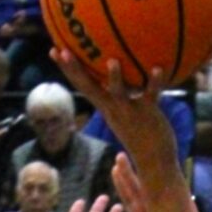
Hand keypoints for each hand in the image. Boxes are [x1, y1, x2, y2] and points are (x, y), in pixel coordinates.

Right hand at [50, 55, 179, 186]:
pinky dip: (155, 82)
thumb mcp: (122, 112)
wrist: (153, 160)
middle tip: (63, 51)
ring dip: (115, 78)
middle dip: (75, 70)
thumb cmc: (139, 133)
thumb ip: (117, 92)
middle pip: (90, 87)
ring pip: (119, 93)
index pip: (81, 85)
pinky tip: (158, 68)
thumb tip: (115, 68)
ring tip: (112, 61)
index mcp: (105, 106)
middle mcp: (113, 108)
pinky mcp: (148, 113)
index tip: (54, 50)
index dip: (67, 69)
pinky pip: (151, 94)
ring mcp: (129, 111)